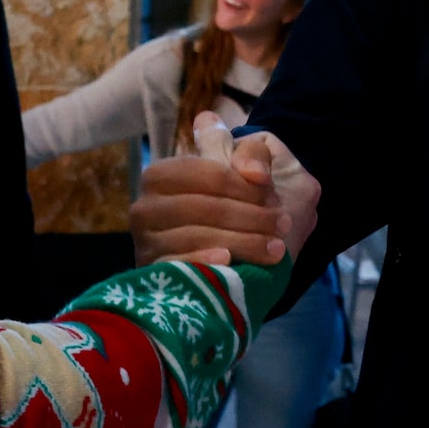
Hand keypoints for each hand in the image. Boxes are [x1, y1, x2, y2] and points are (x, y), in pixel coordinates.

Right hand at [129, 121, 319, 268]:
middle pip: (203, 207)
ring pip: (195, 236)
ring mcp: (146, 241)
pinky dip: (203, 260)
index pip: (206, 174)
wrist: (237, 258)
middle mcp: (146, 206)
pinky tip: (229, 261)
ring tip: (274, 248)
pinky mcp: (152, 272)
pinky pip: (177, 265)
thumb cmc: (240, 206)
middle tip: (282, 224)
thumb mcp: (252, 169)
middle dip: (249, 216)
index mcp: (163, 174)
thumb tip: (254, 172)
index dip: (244, 186)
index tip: (273, 197)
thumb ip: (255, 155)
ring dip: (242, 241)